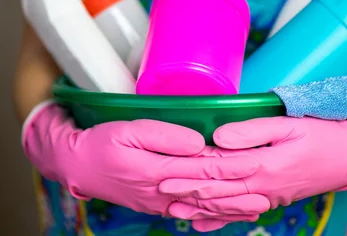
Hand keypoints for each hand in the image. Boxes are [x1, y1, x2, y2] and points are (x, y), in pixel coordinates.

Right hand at [23, 103, 270, 219]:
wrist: (79, 167)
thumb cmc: (103, 144)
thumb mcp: (130, 130)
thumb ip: (165, 136)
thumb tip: (198, 143)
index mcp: (158, 171)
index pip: (201, 169)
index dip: (229, 168)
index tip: (254, 166)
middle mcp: (162, 193)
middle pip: (206, 194)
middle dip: (237, 197)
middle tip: (266, 197)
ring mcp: (159, 203)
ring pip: (200, 207)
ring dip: (228, 210)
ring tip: (254, 211)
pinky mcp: (156, 205)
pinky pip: (188, 211)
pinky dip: (209, 214)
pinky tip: (223, 215)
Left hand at [160, 103, 346, 229]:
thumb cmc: (323, 134)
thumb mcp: (288, 124)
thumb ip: (252, 130)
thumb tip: (219, 136)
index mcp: (262, 164)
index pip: (216, 168)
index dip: (189, 169)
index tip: (165, 169)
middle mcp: (262, 186)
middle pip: (216, 189)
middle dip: (186, 189)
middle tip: (159, 188)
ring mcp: (268, 196)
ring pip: (226, 204)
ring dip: (198, 205)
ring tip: (173, 207)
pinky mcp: (274, 199)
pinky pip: (242, 213)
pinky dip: (220, 218)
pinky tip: (203, 223)